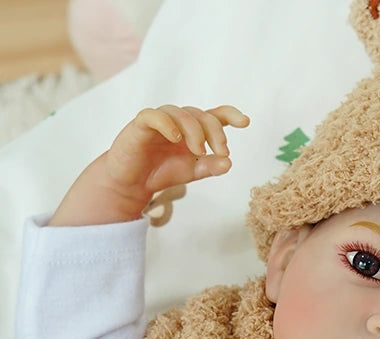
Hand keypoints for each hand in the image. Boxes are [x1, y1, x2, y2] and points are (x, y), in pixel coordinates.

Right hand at [105, 104, 248, 198]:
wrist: (134, 183)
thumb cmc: (163, 171)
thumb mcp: (192, 171)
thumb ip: (210, 166)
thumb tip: (229, 163)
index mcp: (194, 130)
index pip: (215, 115)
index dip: (231, 115)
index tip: (245, 122)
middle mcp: (179, 122)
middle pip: (202, 115)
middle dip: (216, 133)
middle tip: (221, 152)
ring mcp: (160, 121)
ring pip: (182, 114)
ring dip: (195, 131)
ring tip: (199, 151)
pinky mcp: (141, 125)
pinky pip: (154, 116)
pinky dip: (167, 125)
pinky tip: (176, 138)